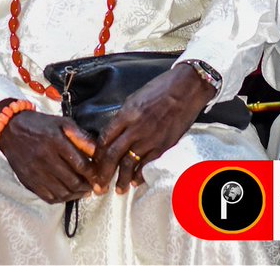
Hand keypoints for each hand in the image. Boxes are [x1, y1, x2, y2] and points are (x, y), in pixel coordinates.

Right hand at [0, 102, 94, 203]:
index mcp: (56, 142)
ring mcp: (36, 172)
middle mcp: (45, 158)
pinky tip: (68, 193)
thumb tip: (97, 151)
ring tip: (83, 191)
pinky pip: (49, 197)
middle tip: (94, 186)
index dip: (94, 174)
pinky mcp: (29, 181)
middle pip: (73, 182)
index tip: (100, 177)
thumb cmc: (40, 125)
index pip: (81, 165)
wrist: (10, 129)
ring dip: (77, 195)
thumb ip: (81, 136)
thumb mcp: (62, 123)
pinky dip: (62, 198)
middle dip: (88, 187)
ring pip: (62, 192)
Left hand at [92, 63, 214, 193]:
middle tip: (99, 185)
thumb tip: (115, 133)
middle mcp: (136, 128)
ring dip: (122, 179)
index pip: (105, 138)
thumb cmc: (161, 89)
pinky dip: (140, 175)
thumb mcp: (135, 98)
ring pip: (130, 163)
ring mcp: (150, 138)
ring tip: (117, 190)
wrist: (186, 89)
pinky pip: (148, 164)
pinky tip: (135, 181)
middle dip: (104, 172)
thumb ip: (124, 117)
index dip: (97, 154)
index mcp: (126, 114)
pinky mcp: (164, 145)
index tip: (93, 164)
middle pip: (113, 154)